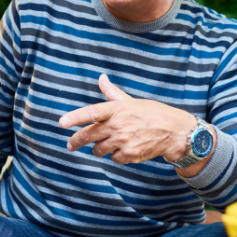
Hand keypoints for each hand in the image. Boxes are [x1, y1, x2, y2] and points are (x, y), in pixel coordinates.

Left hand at [59, 74, 195, 164]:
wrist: (174, 131)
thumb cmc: (151, 113)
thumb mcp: (131, 100)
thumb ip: (112, 92)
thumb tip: (101, 78)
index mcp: (118, 109)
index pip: (92, 113)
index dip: (75, 118)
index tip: (62, 123)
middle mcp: (119, 125)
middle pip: (89, 135)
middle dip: (76, 141)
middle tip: (70, 145)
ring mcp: (124, 141)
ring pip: (99, 149)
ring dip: (99, 148)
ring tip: (108, 143)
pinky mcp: (130, 154)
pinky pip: (113, 158)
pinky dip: (116, 155)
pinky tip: (125, 148)